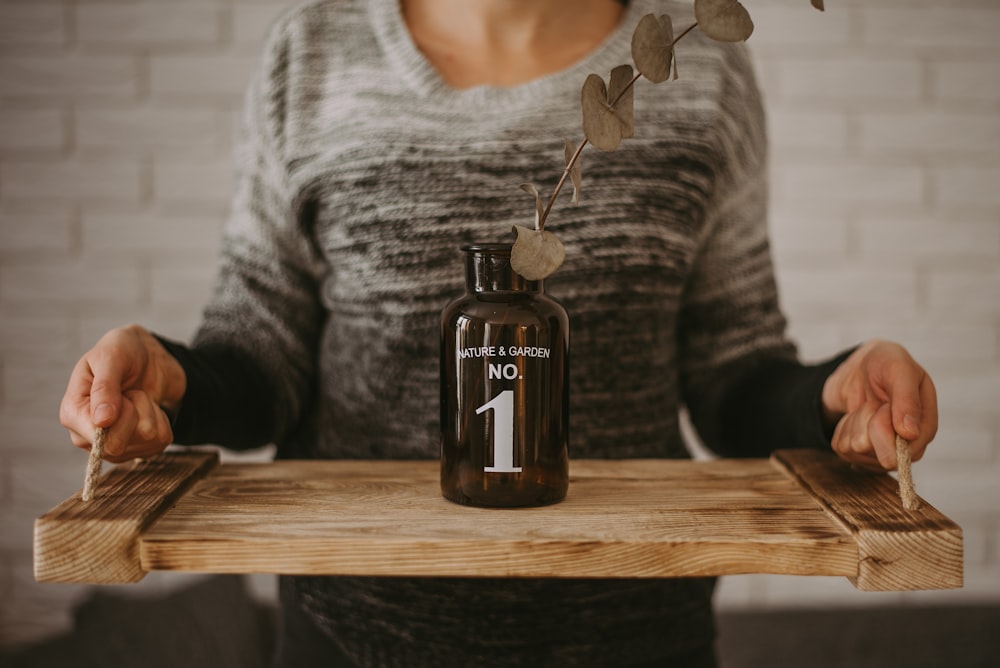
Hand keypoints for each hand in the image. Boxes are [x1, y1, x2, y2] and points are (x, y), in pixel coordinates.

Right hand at [59, 325, 185, 462]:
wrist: (146, 354)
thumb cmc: (121, 351)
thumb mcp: (111, 358)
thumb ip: (104, 387)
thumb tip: (102, 421)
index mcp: (73, 414)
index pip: (99, 439)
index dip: (121, 417)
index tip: (124, 394)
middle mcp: (89, 436)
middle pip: (120, 446)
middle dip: (137, 413)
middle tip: (131, 392)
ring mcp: (114, 445)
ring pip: (147, 441)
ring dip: (150, 411)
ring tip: (137, 395)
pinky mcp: (137, 446)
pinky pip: (162, 441)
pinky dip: (162, 419)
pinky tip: (148, 406)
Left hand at [821, 340, 937, 470]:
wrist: (863, 365)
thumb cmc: (886, 364)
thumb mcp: (899, 370)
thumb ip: (907, 399)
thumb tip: (910, 434)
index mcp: (925, 428)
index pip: (907, 453)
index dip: (886, 428)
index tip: (883, 405)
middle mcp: (906, 446)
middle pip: (881, 457)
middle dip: (868, 424)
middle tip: (874, 404)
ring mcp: (882, 451)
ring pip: (857, 450)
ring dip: (855, 421)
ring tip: (867, 405)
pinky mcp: (858, 451)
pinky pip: (840, 448)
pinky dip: (842, 427)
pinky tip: (855, 414)